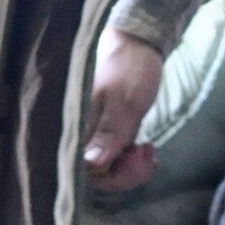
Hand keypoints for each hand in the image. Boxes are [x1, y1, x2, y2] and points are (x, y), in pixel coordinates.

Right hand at [85, 29, 164, 191]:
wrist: (138, 46)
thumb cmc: (128, 68)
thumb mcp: (123, 101)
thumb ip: (108, 133)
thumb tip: (92, 164)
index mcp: (75, 129)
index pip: (82, 172)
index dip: (110, 176)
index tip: (134, 156)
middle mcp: (81, 137)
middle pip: (96, 177)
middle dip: (126, 174)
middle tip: (146, 152)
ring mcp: (96, 137)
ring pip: (109, 171)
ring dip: (133, 169)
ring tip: (148, 149)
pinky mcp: (110, 136)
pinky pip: (118, 160)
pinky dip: (134, 162)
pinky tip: (147, 151)